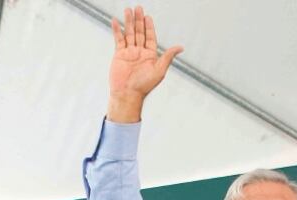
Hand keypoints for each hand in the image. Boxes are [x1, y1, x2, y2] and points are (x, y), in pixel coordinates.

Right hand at [107, 6, 182, 121]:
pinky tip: (116, 21)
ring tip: (128, 10)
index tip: (147, 16)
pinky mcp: (119, 55)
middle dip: (138, 20)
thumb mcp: (159, 70)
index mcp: (150, 55)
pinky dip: (117, 30)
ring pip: (129, 34)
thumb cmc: (144, 85)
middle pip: (139, 32)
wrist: (127, 94)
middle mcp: (140, 52)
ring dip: (128, 22)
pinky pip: (118, 40)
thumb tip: (180, 47)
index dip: (149, 26)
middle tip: (138, 8)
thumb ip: (168, 56)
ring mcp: (129, 53)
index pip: (150, 37)